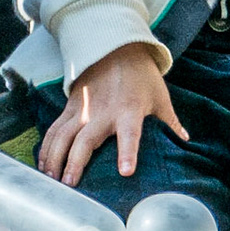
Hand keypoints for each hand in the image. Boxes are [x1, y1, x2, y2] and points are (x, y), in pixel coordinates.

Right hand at [38, 43, 186, 186]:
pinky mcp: (70, 107)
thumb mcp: (160, 96)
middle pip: (85, 140)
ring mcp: (83, 109)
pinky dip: (46, 147)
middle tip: (70, 185)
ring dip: (55, 158)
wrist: (115, 45)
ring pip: (63, 136)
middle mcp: (103, 112)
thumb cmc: (141, 74)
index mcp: (130, 111)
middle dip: (75, 163)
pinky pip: (54, 129)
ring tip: (52, 181)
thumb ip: (170, 121)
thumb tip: (186, 141)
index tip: (125, 172)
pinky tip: (43, 166)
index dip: (128, 152)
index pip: (130, 135)